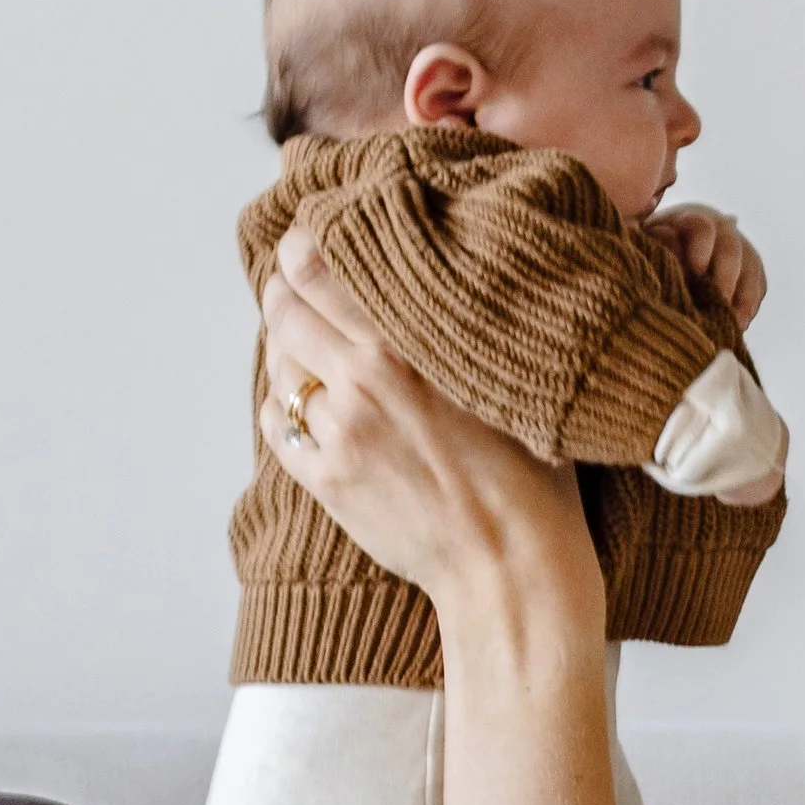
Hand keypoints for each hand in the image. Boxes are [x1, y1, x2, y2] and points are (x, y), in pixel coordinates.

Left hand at [261, 229, 604, 641]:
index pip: (325, 269)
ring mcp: (339, 431)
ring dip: (286, 350)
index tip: (306, 240)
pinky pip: (277, 422)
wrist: (509, 563)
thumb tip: (429, 285)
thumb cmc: (527, 472)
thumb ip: (454, 329)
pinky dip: (282, 405)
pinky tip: (305, 405)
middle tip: (290, 286)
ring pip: (279, 366)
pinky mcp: (326, 479)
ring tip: (305, 346)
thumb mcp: (501, 379)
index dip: (304, 247)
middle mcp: (366, 378)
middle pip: (286, 310)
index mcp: (411, 343)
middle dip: (282, 292)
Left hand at [643, 204, 766, 325]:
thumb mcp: (644, 246)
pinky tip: (739, 324)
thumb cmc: (648, 252)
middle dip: (727, 277)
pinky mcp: (749, 266)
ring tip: (733, 324)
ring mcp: (738, 245)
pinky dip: (751, 304)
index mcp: (688, 219)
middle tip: (719, 303)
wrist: (666, 252)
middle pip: (731, 248)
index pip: (702, 227)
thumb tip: (674, 247)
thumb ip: (655, 245)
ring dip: (744, 297)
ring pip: (750, 266)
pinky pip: (759, 283)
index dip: (702, 249)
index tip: (697, 271)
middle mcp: (718, 227)